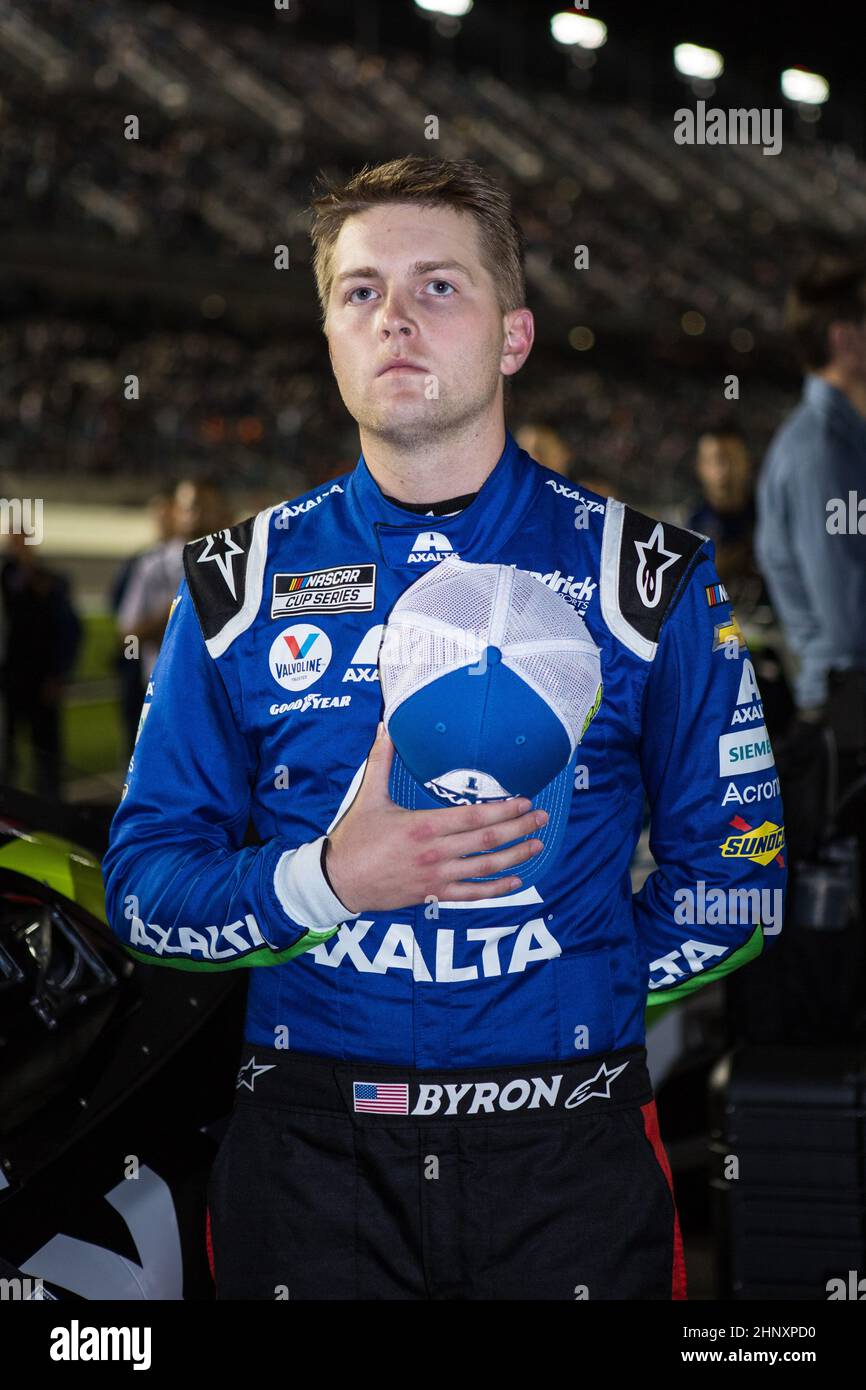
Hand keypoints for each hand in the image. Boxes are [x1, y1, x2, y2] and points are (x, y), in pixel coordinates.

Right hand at [325, 725, 547, 911]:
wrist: (339, 881)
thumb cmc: (355, 838)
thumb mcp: (369, 796)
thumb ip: (381, 760)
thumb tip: (385, 727)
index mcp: (423, 826)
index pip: (473, 817)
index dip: (502, 810)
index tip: (524, 800)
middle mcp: (436, 852)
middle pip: (487, 841)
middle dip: (519, 828)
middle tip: (542, 817)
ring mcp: (438, 876)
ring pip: (485, 868)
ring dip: (516, 856)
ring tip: (538, 844)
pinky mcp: (434, 894)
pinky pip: (472, 894)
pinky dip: (497, 889)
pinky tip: (517, 882)